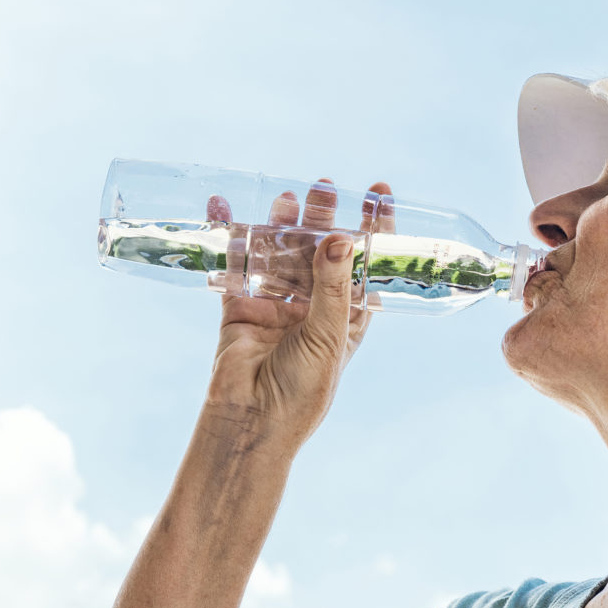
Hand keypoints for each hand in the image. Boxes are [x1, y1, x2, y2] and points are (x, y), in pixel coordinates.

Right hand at [202, 180, 393, 447]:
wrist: (253, 421)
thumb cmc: (303, 390)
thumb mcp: (328, 336)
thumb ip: (332, 287)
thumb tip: (340, 238)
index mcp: (347, 321)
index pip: (365, 267)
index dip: (374, 232)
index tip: (379, 193)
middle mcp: (313, 311)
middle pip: (321, 254)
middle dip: (324, 220)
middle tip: (326, 187)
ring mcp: (276, 307)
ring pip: (281, 255)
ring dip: (284, 225)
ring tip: (288, 197)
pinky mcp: (240, 308)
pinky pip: (236, 264)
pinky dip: (232, 235)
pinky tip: (227, 206)